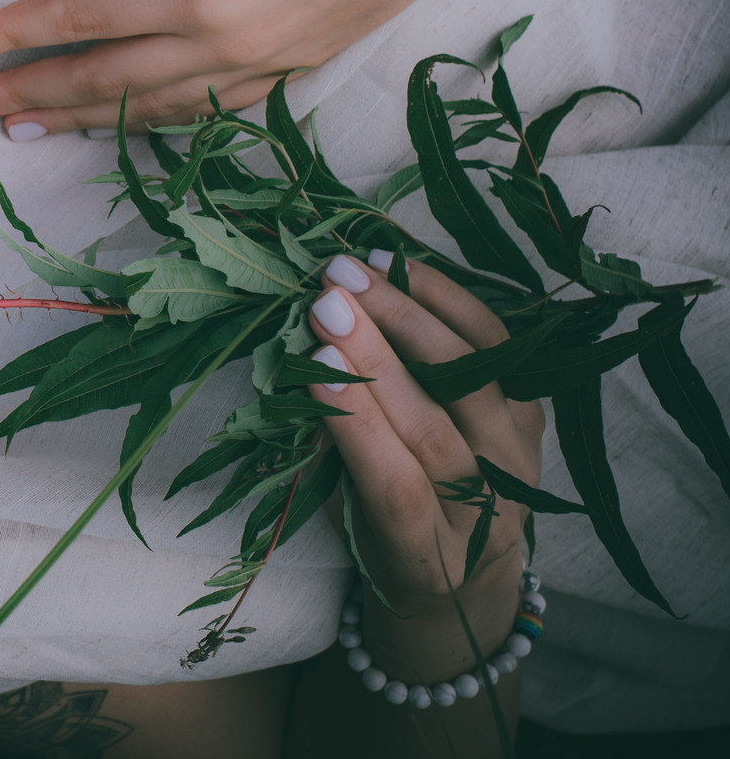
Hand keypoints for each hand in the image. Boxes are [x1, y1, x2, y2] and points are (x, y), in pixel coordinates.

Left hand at [0, 0, 504, 134]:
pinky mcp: (288, 76)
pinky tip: (116, 124)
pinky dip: (145, 123)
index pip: (79, 21)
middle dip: (28, 92)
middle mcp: (225, 46)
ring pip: (147, 109)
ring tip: (21, 125)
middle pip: (102, 80)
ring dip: (78, 119)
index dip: (10, 34)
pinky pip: (199, 113)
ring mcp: (260, 70)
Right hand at [305, 253, 545, 671]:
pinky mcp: (535, 419)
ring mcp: (521, 464)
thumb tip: (301, 362)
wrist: (467, 569)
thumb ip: (328, 450)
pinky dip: (453, 302)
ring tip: (361, 271)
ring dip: (414, 317)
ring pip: (478, 382)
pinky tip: (405, 268)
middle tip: (329, 300)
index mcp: (427, 555)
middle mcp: (488, 516)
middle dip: (378, 357)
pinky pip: (500, 350)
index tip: (315, 364)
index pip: (397, 488)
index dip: (358, 425)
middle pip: (439, 429)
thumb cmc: (382, 538)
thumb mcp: (344, 515)